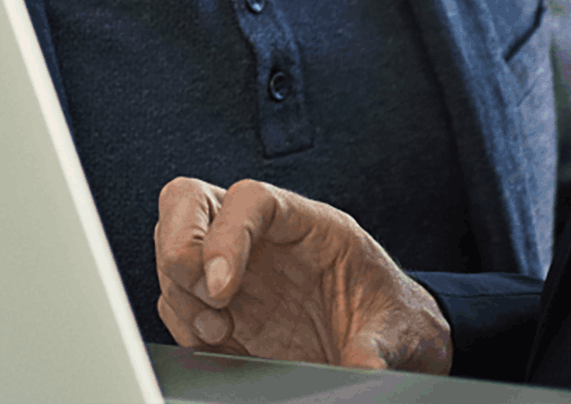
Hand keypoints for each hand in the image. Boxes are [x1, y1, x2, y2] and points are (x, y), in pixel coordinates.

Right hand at [153, 177, 451, 374]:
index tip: (223, 288)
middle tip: (209, 304)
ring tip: (218, 333)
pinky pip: (177, 299)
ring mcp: (235, 267)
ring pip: (173, 248)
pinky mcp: (221, 305)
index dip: (226, 235)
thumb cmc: (392, 320)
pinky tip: (217, 344)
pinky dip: (182, 323)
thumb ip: (376, 348)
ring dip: (180, 294)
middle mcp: (262, 236)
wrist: (388, 346)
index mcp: (308, 224)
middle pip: (189, 202)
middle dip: (180, 249)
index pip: (249, 199)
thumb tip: (366, 370)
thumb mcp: (397, 331)